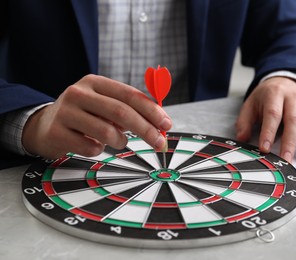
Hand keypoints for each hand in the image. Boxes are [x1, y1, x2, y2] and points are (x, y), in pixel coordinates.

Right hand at [22, 74, 171, 158]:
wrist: (45, 126)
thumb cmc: (84, 116)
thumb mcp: (104, 104)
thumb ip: (129, 110)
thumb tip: (161, 123)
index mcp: (95, 83)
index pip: (129, 95)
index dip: (152, 111)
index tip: (167, 125)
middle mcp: (79, 93)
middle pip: (121, 112)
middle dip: (146, 130)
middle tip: (159, 144)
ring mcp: (65, 112)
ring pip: (107, 132)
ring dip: (120, 142)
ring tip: (117, 141)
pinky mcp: (56, 132)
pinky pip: (91, 148)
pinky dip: (99, 150)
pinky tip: (93, 145)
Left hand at [235, 77, 295, 164]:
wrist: (284, 80)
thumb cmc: (266, 96)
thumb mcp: (251, 103)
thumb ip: (244, 121)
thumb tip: (242, 138)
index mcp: (275, 94)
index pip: (273, 114)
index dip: (269, 132)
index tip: (265, 148)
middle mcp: (292, 99)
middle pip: (293, 121)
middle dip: (290, 143)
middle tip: (286, 160)